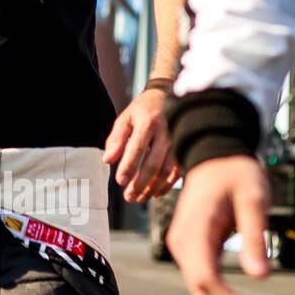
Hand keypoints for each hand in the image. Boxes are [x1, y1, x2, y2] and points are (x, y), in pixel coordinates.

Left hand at [103, 88, 179, 202]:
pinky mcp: (187, 148)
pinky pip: (178, 171)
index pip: (137, 148)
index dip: (129, 166)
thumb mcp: (126, 118)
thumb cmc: (143, 110)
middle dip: (140, 183)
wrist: (169, 96)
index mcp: (148, 122)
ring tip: (139, 198)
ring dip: (153, 188)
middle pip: (154, 163)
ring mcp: (179, 141)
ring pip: (167, 171)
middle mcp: (167, 131)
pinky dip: (167, 185)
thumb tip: (107, 160)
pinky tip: (155, 193)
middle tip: (128, 197)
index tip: (120, 182)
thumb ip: (116, 138)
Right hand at [167, 155, 281, 294]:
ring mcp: (182, 248)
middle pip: (204, 294)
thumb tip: (261, 277)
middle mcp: (181, 244)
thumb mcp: (254, 200)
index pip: (208, 282)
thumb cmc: (236, 174)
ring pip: (202, 292)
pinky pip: (204, 282)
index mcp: (195, 231)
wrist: (213, 155)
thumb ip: (255, 237)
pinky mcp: (190, 249)